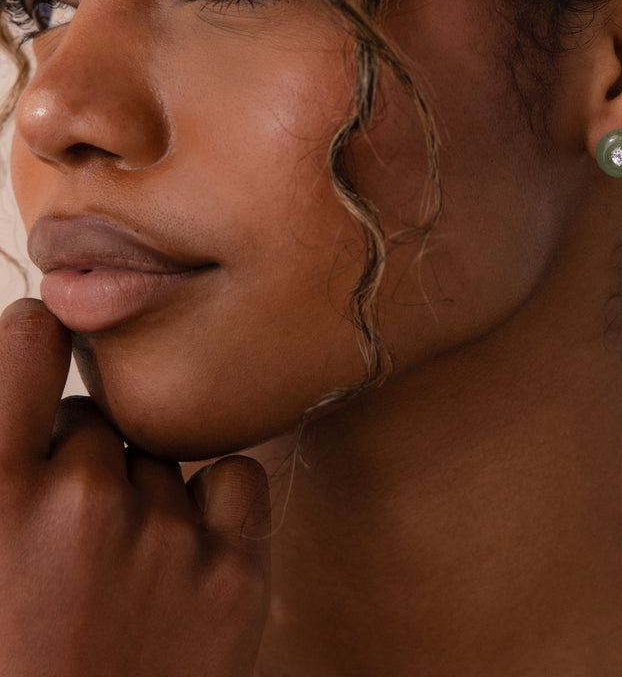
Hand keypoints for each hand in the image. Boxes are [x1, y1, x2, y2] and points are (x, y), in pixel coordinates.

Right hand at [0, 299, 270, 676]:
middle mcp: (80, 499)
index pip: (27, 339)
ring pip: (162, 456)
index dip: (35, 342)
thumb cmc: (9, 662)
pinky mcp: (236, 576)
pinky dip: (214, 506)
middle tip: (59, 538)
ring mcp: (165, 537)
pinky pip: (235, 479)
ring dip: (140, 496)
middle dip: (79, 457)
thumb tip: (24, 416)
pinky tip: (179, 562)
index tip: (39, 353)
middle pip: (98, 415)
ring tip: (108, 581)